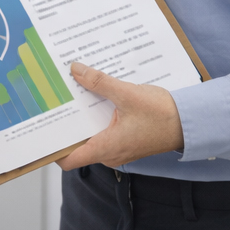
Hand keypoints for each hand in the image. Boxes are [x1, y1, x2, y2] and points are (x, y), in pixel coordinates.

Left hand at [57, 63, 184, 169]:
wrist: (191, 122)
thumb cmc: (163, 115)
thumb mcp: (128, 94)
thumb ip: (99, 82)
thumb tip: (75, 70)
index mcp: (106, 148)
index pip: (68, 159)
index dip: (51, 148)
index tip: (38, 130)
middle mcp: (109, 153)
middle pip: (76, 143)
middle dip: (63, 124)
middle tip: (49, 102)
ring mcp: (117, 147)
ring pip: (90, 134)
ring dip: (80, 116)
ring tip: (66, 94)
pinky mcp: (125, 138)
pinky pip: (103, 129)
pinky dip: (94, 115)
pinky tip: (90, 95)